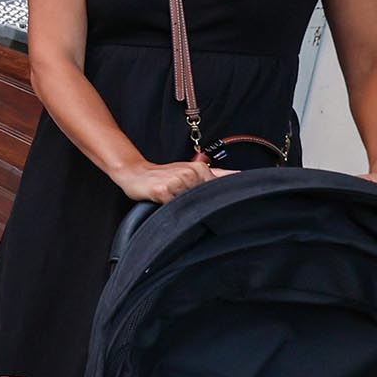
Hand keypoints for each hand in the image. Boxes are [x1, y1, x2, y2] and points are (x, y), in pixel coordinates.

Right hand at [112, 158, 229, 203]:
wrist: (135, 173)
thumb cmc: (163, 176)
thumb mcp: (190, 171)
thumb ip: (216, 174)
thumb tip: (241, 176)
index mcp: (200, 169)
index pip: (218, 185)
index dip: (219, 196)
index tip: (216, 199)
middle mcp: (190, 173)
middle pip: (205, 198)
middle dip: (199, 203)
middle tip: (180, 197)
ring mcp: (177, 182)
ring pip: (190, 204)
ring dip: (182, 206)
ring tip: (171, 197)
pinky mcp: (163, 191)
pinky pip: (173, 207)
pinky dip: (169, 208)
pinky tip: (164, 200)